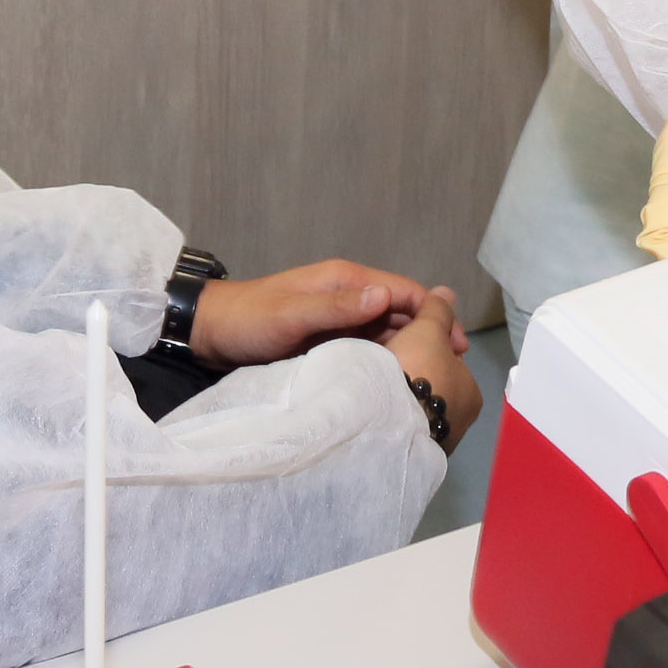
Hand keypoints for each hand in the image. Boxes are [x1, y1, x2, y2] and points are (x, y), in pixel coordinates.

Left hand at [188, 260, 427, 365]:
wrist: (211, 333)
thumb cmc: (249, 319)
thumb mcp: (292, 314)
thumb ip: (337, 307)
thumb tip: (385, 297)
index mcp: (345, 280)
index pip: (403, 292)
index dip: (434, 314)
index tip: (456, 345)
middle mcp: (348, 297)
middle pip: (401, 314)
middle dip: (427, 338)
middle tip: (449, 374)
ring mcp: (339, 321)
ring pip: (386, 335)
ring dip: (407, 354)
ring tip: (429, 385)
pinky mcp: (328, 342)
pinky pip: (366, 351)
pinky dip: (384, 364)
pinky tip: (396, 387)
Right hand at [382, 289, 480, 453]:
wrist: (390, 422)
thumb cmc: (417, 371)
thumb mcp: (427, 330)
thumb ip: (437, 311)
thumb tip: (447, 292)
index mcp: (473, 392)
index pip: (448, 361)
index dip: (425, 346)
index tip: (401, 340)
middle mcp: (462, 420)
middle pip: (432, 382)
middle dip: (412, 370)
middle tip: (384, 359)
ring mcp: (437, 441)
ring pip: (416, 404)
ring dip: (401, 392)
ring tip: (375, 380)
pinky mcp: (413, 454)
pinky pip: (401, 422)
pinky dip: (391, 412)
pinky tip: (374, 404)